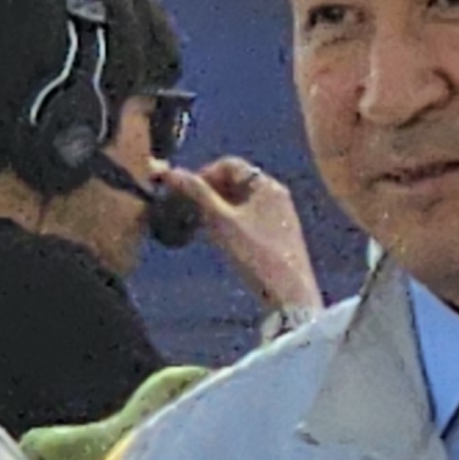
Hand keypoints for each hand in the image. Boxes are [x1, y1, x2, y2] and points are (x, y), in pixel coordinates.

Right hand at [162, 157, 319, 318]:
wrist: (289, 294)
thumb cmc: (256, 254)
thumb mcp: (221, 222)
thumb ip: (197, 194)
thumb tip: (169, 172)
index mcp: (267, 185)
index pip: (229, 165)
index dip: (203, 174)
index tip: (184, 193)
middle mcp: (276, 195)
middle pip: (235, 182)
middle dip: (208, 192)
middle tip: (187, 210)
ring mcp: (278, 215)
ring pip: (239, 202)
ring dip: (215, 208)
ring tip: (198, 225)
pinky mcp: (277, 235)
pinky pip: (247, 218)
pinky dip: (228, 222)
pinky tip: (217, 238)